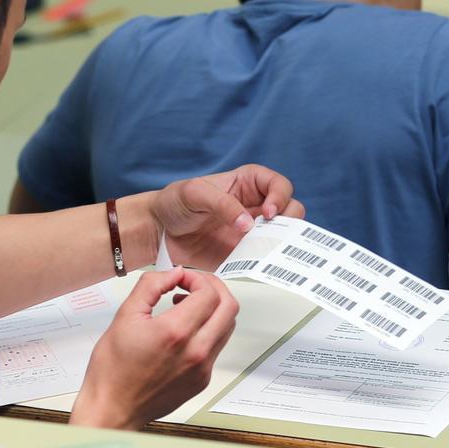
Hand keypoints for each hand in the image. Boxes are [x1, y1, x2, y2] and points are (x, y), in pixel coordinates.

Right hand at [70, 267, 237, 429]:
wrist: (112, 408)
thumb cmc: (112, 369)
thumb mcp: (124, 316)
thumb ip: (151, 287)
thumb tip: (172, 273)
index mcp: (176, 332)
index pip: (208, 293)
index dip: (196, 278)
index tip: (180, 278)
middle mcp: (196, 351)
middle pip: (229, 307)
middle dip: (213, 288)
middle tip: (193, 284)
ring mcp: (202, 368)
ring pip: (227, 327)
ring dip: (213, 309)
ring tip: (186, 305)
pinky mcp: (202, 380)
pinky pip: (216, 347)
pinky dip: (207, 330)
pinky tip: (183, 331)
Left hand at [153, 164, 303, 269]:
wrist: (158, 232)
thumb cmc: (174, 203)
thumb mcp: (194, 194)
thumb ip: (222, 204)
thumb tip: (248, 224)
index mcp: (246, 183)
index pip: (278, 184)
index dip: (280, 196)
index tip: (269, 212)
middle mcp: (254, 206)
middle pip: (291, 210)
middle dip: (290, 220)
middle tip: (272, 231)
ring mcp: (251, 231)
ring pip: (283, 235)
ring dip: (283, 242)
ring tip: (269, 249)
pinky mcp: (243, 253)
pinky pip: (265, 257)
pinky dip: (267, 261)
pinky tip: (258, 263)